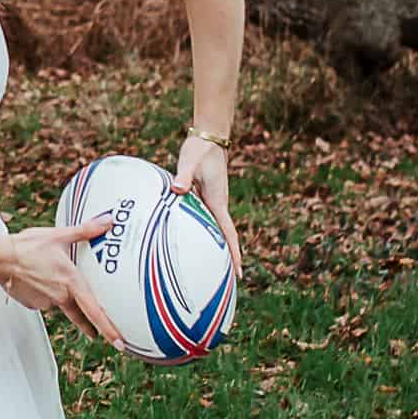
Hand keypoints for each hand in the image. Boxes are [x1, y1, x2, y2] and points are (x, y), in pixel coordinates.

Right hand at [1, 214, 124, 346]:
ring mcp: (47, 302)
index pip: (94, 311)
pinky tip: (38, 280)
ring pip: (61, 303)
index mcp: (71, 281)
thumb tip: (107, 222)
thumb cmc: (27, 247)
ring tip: (49, 276)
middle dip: (88, 323)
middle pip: (79, 312)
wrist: (0, 259)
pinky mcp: (34, 304)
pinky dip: (46, 293)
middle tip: (97, 333)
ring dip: (60, 295)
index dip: (108, 329)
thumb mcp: (59, 235)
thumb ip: (85, 231)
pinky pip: (46, 301)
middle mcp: (60, 296)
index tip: (119, 343)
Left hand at [171, 137, 242, 282]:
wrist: (209, 137)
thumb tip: (178, 189)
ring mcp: (213, 201)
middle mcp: (218, 204)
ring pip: (216, 229)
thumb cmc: (199, 149)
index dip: (234, 253)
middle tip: (231, 281)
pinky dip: (206, 233)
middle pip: (225, 237)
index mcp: (217, 201)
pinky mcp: (206, 197)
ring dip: (219, 247)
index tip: (239, 272)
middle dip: (229, 258)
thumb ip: (184, 176)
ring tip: (215, 269)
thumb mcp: (189, 161)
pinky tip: (196, 240)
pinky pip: (207, 220)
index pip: (228, 232)